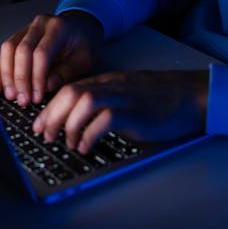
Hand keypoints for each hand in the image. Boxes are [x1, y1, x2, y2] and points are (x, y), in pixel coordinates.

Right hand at [0, 12, 103, 105]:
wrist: (82, 27)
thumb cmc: (85, 43)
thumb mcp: (85, 59)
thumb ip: (66, 73)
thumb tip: (46, 87)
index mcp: (59, 28)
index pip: (42, 53)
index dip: (36, 77)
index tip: (36, 96)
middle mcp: (41, 24)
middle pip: (22, 50)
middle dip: (20, 78)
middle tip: (22, 99)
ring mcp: (28, 28)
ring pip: (8, 48)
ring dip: (6, 75)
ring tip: (9, 95)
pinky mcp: (20, 36)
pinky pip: (5, 52)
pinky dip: (0, 70)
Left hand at [31, 69, 208, 151]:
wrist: (189, 96)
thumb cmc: (159, 99)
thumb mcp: (126, 96)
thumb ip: (105, 103)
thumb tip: (78, 122)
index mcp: (108, 82)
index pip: (70, 89)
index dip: (50, 108)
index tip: (38, 125)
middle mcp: (112, 87)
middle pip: (72, 93)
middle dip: (52, 115)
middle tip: (45, 136)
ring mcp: (123, 98)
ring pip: (85, 101)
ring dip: (68, 123)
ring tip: (66, 142)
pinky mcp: (135, 113)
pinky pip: (106, 119)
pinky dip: (90, 134)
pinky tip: (85, 146)